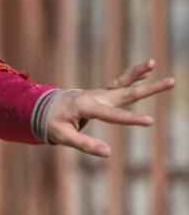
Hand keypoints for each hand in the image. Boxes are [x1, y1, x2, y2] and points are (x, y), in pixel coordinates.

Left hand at [46, 58, 174, 156]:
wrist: (43, 106)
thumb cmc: (52, 122)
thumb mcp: (62, 136)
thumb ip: (84, 144)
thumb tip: (108, 152)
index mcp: (85, 106)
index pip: (111, 114)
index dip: (130, 119)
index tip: (150, 121)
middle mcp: (95, 96)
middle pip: (125, 93)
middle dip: (148, 89)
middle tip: (171, 81)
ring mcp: (99, 93)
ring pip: (123, 84)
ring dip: (139, 73)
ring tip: (154, 62)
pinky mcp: (101, 93)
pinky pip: (119, 83)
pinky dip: (132, 77)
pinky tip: (147, 71)